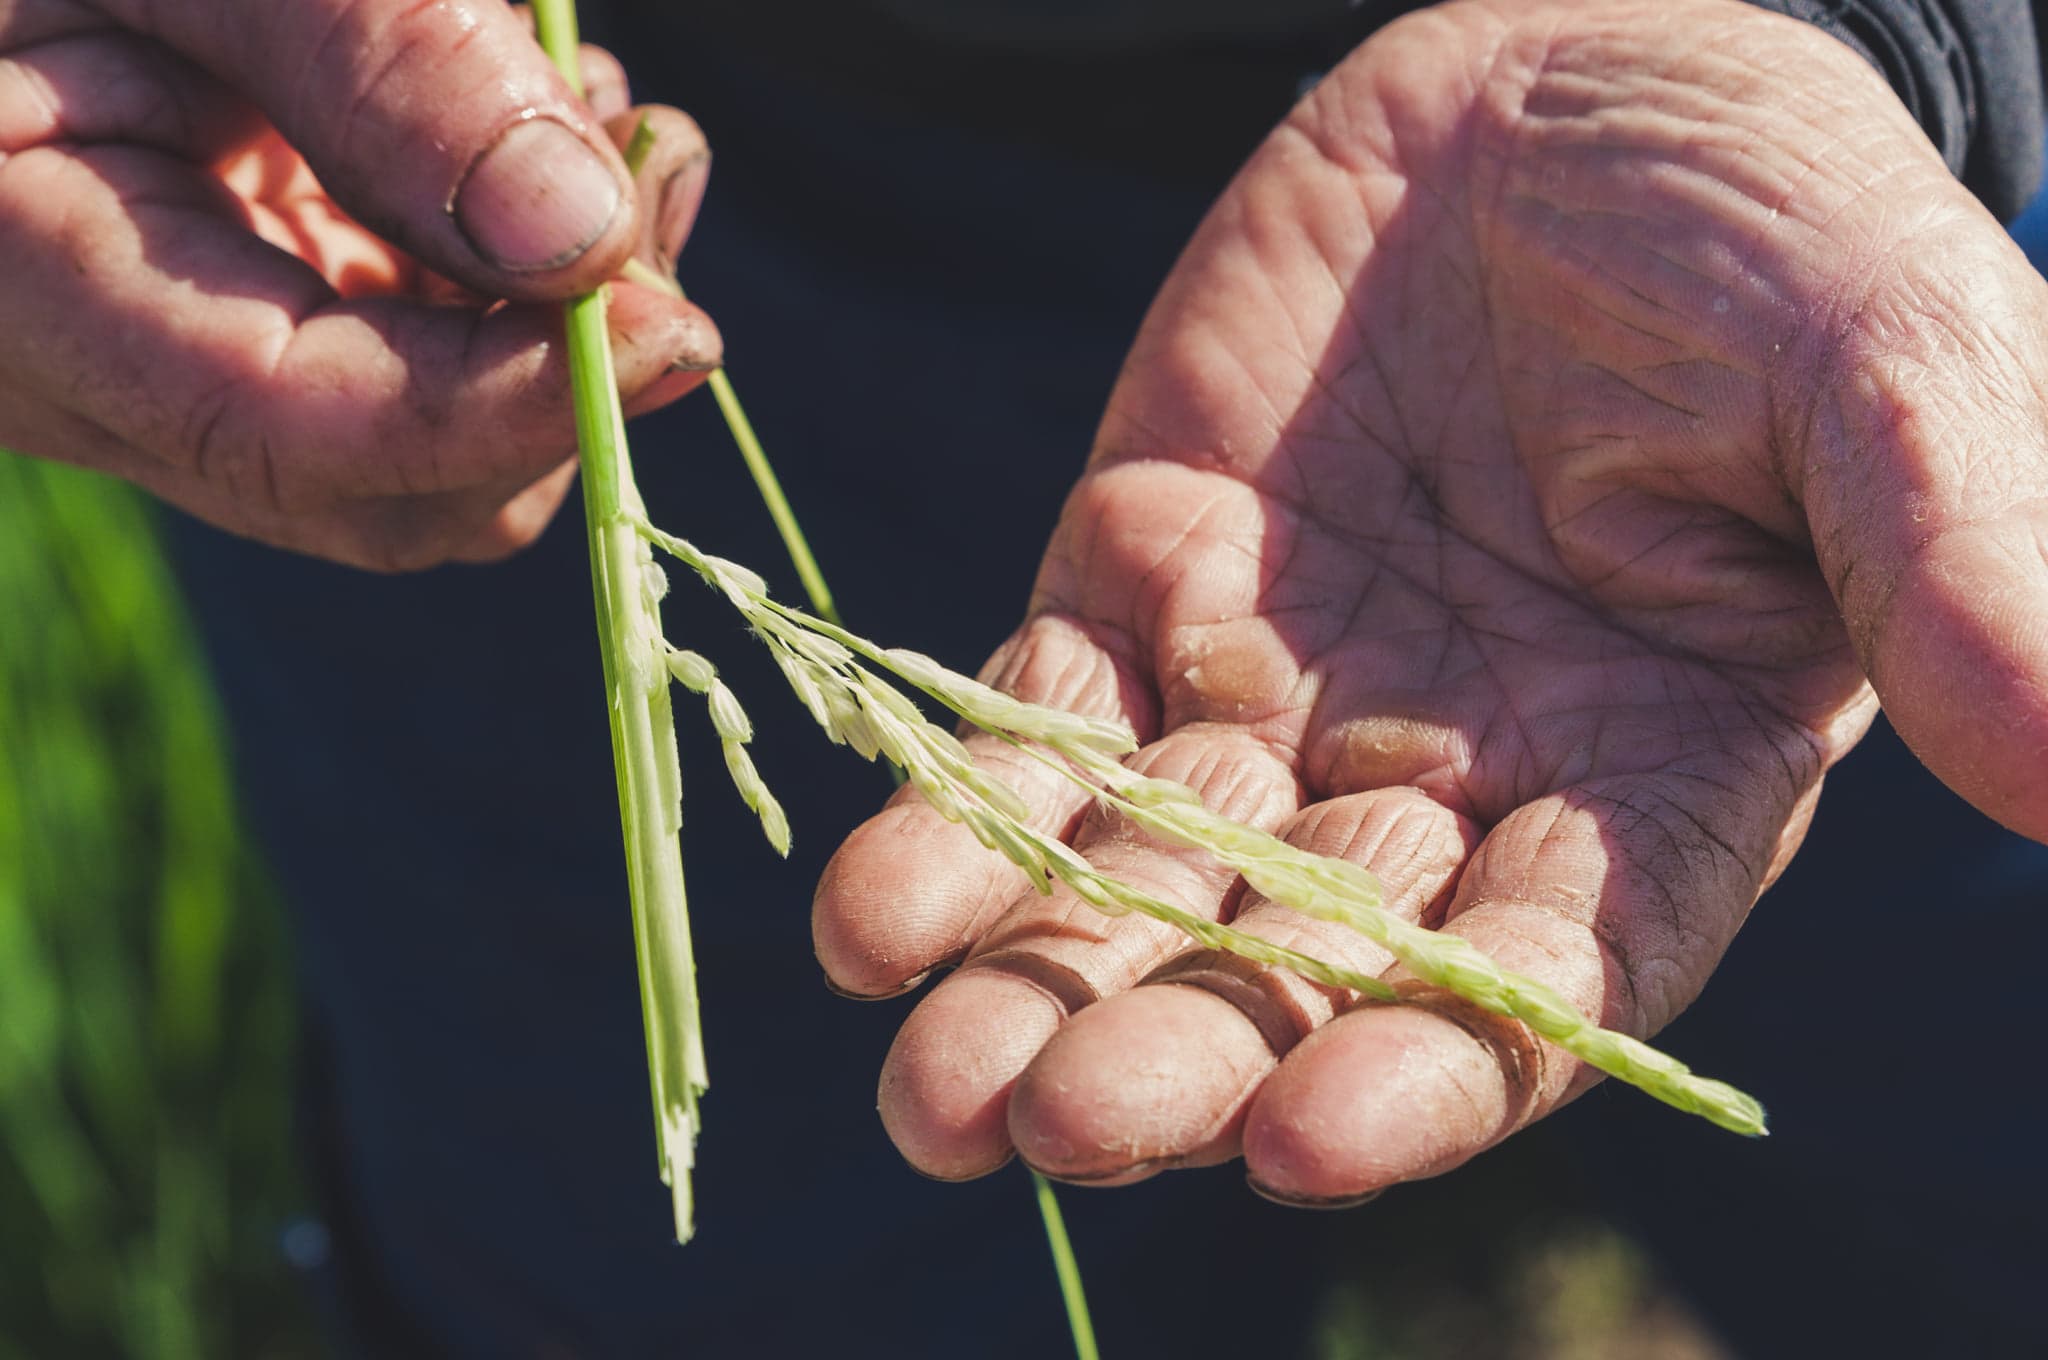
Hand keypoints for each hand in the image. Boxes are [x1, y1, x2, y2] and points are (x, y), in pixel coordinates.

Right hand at [0, 0, 716, 568]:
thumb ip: (378, 62)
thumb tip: (581, 238)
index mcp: (21, 285)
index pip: (283, 436)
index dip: (496, 408)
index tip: (671, 326)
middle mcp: (100, 376)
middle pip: (391, 490)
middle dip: (561, 359)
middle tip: (652, 159)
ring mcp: (190, 364)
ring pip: (438, 447)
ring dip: (570, 308)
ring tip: (615, 116)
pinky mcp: (265, 320)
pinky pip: (429, 362)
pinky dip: (529, 270)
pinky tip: (560, 129)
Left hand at [814, 0, 2047, 1201]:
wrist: (1570, 76)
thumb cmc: (1770, 226)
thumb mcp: (1888, 368)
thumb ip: (1960, 561)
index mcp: (1637, 788)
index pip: (1526, 987)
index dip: (1421, 1072)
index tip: (1302, 1142)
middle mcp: (1441, 786)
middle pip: (1296, 971)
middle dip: (1174, 1053)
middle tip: (1050, 1126)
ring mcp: (1274, 696)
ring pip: (1140, 884)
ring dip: (1029, 985)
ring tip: (926, 1098)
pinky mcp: (1140, 586)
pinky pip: (1032, 731)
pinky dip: (952, 818)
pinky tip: (866, 918)